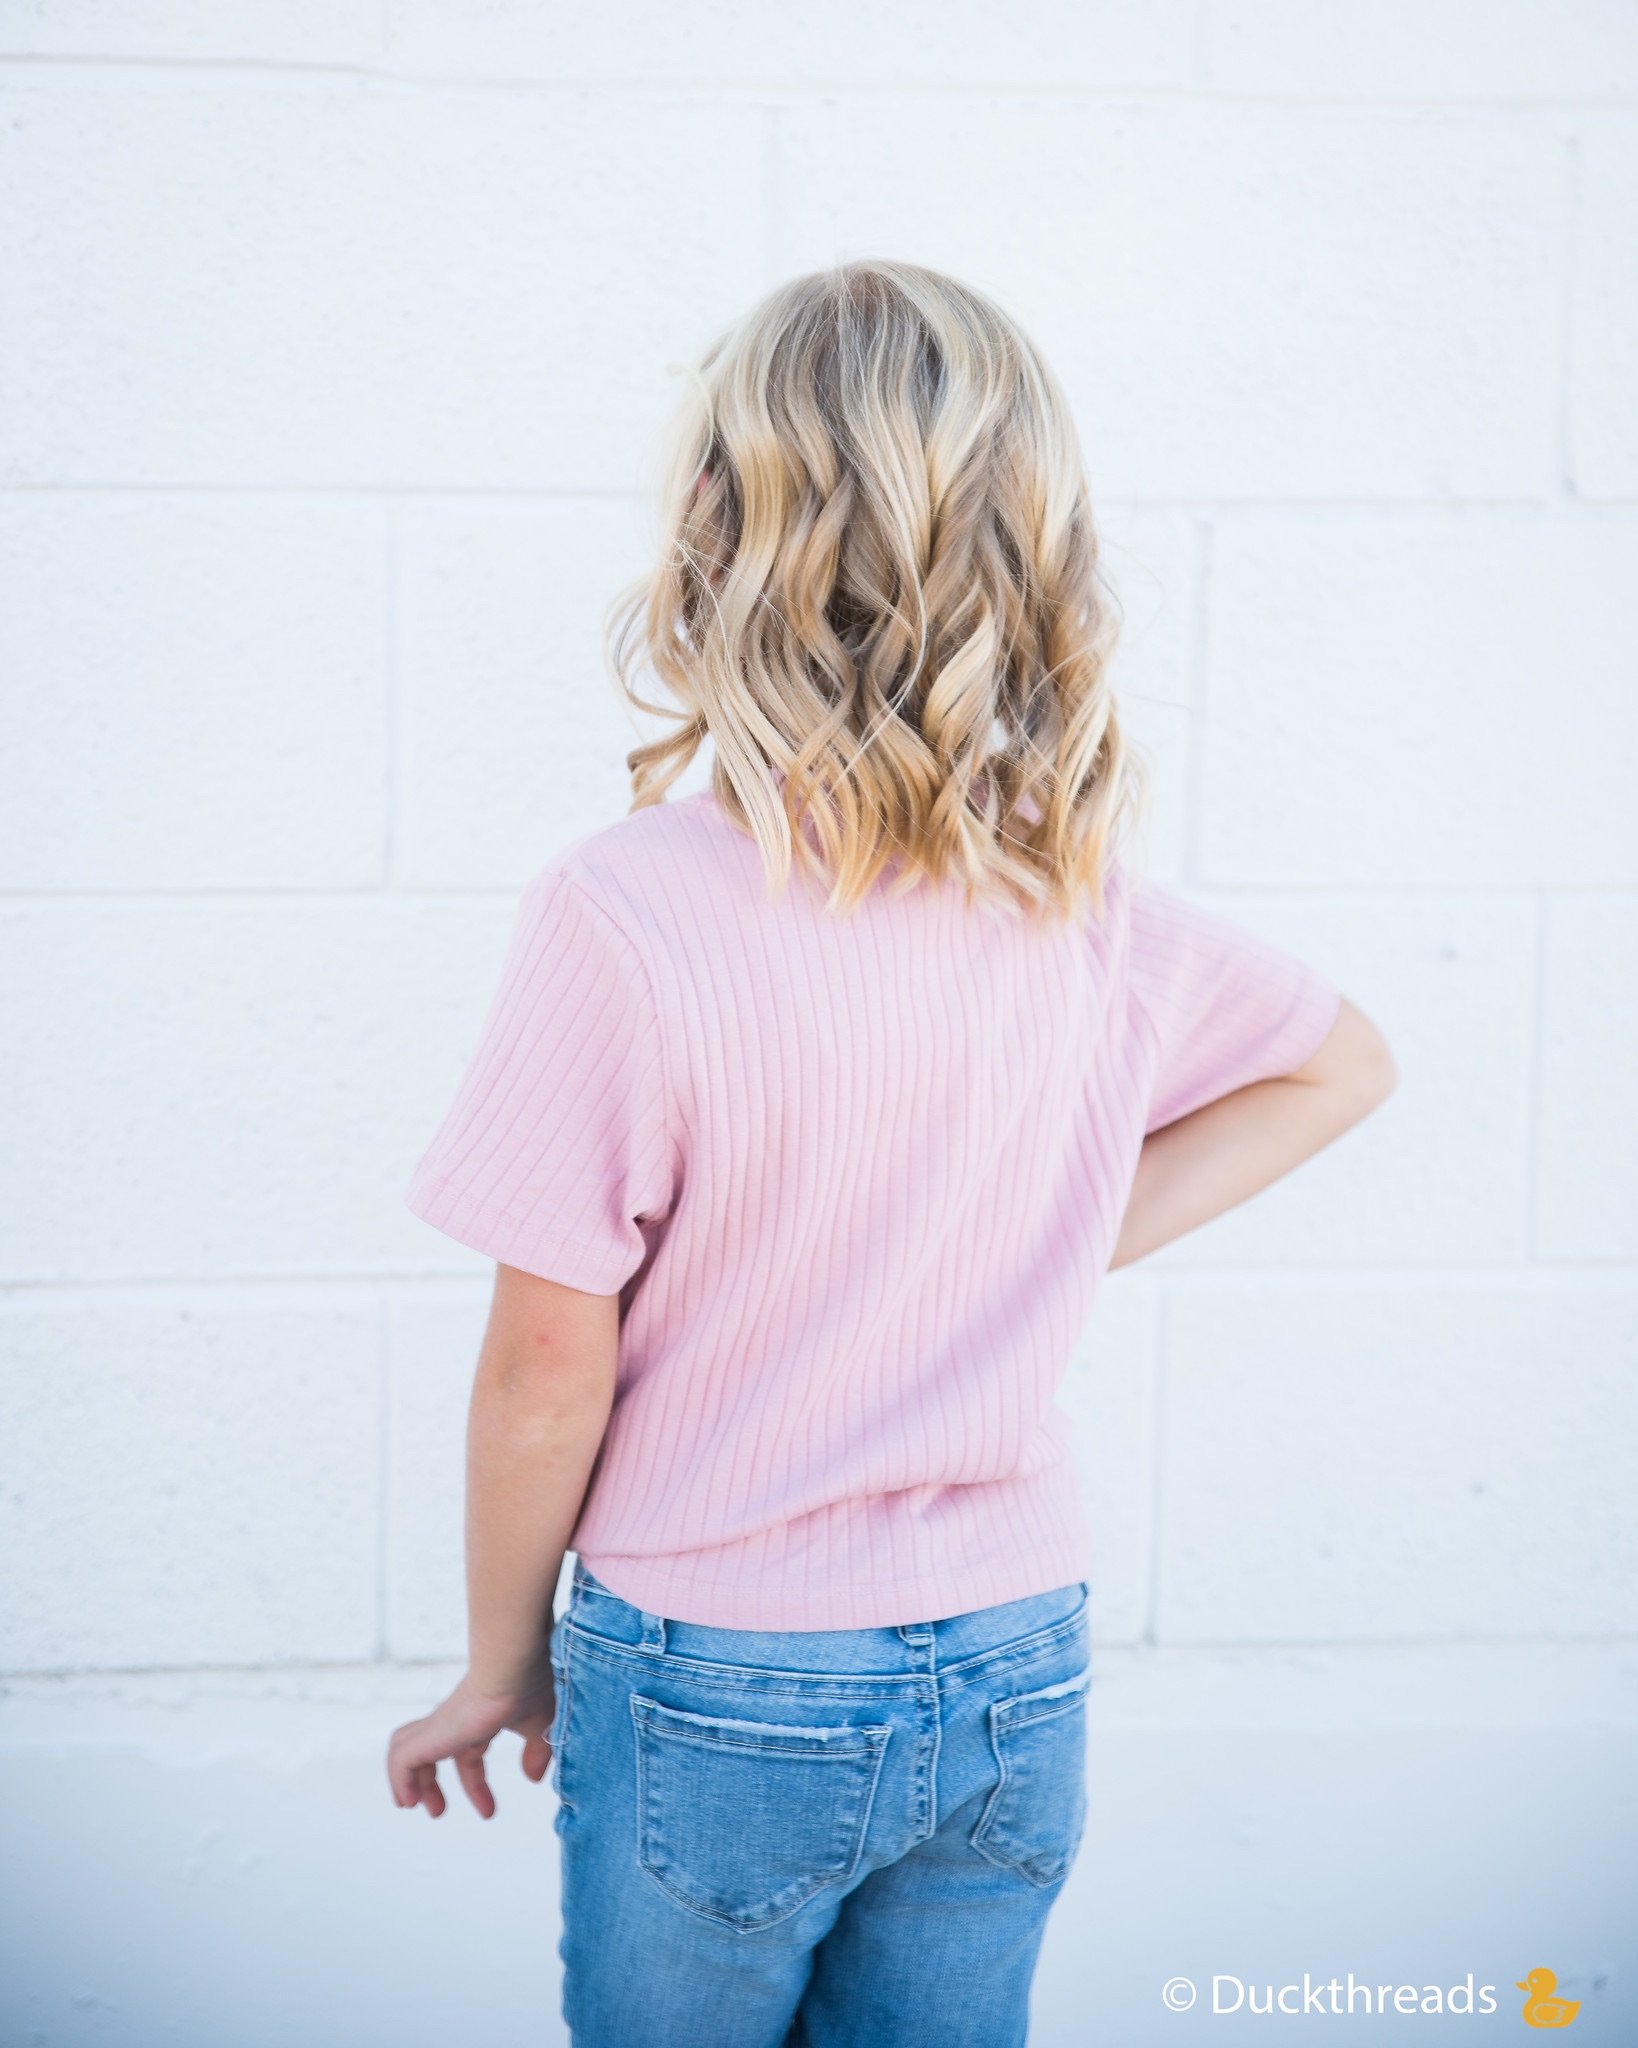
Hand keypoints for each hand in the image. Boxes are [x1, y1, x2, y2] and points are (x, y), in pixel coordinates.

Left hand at [386, 1662, 555, 1819]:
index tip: (487, 1811)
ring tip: (410, 1803)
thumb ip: (537, 1751)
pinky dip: (399, 1780)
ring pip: (406, 1748)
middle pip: (431, 1750)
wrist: (512, 1666)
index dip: (475, 1784)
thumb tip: (533, 1777)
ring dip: (408, 1779)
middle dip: (430, 1783)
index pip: (469, 1752)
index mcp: (480, 1718)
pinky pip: (400, 1760)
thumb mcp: (541, 1727)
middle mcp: (456, 1720)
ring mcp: (440, 1725)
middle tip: (437, 1811)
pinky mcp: (430, 1733)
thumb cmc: (531, 1686)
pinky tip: (408, 1801)